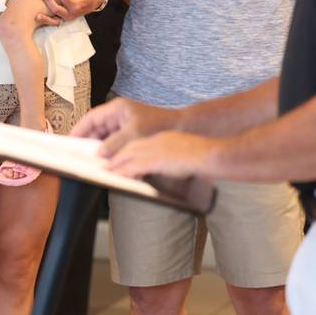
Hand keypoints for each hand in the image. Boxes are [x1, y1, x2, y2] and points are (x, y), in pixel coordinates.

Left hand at [32, 0, 102, 26]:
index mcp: (76, 5)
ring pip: (54, 18)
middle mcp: (71, 14)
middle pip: (56, 8)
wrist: (94, 3)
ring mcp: (67, 18)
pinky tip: (38, 17)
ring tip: (36, 12)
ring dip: (45, 16)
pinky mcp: (64, 20)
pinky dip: (46, 21)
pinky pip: (54, 23)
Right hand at [70, 96, 179, 157]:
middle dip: (86, 141)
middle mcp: (118, 115)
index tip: (68, 141)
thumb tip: (98, 154)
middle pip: (95, 128)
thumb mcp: (134, 134)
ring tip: (88, 161)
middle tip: (75, 155)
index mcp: (117, 109)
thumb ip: (114, 144)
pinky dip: (109, 152)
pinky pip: (113, 143)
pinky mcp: (130, 134)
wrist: (183, 128)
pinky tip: (105, 162)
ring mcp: (123, 124)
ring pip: (104, 137)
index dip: (78, 129)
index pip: (91, 118)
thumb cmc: (159, 126)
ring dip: (97, 148)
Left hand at [103, 130, 217, 178]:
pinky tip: (116, 176)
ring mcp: (156, 149)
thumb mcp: (184, 154)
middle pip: (130, 147)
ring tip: (106, 172)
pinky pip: (134, 165)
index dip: (128, 151)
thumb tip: (167, 167)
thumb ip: (172, 158)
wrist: (210, 154)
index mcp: (164, 138)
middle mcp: (156, 141)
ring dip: (116, 164)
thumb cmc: (203, 156)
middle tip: (106, 164)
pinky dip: (123, 171)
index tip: (119, 157)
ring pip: (128, 155)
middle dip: (117, 156)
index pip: (140, 144)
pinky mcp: (156, 160)